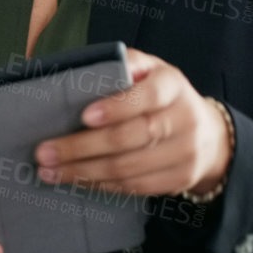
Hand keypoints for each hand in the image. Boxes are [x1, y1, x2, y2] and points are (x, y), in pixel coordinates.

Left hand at [35, 46, 231, 196]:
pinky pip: (135, 186)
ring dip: (83, 171)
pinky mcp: (180, 179)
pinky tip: (76, 180)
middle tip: (45, 152)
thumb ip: (120, 66)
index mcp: (172, 85)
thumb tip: (77, 74)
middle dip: (83, 147)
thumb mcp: (147, 69)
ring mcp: (185, 152)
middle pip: (132, 137)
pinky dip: (101, 185)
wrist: (208, 132)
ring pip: (129, 167)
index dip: (117, 108)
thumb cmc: (158, 94)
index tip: (84, 117)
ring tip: (48, 171)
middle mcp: (184, 119)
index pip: (147, 96)